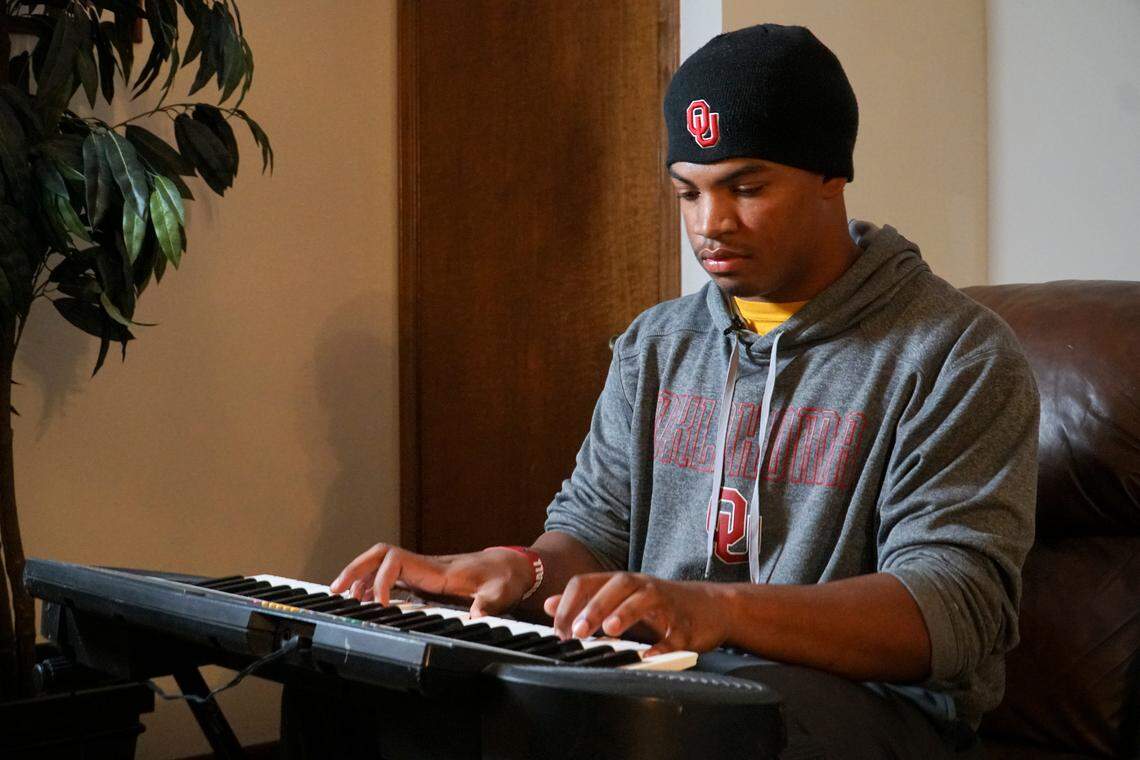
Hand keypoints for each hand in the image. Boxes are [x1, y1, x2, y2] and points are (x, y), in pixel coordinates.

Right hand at [330, 543, 534, 616]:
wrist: (512, 565)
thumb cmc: (504, 576)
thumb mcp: (501, 592)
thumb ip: (488, 604)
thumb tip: (475, 617)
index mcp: (436, 568)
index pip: (396, 561)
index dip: (381, 581)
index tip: (379, 607)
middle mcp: (424, 565)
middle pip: (379, 555)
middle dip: (355, 569)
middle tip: (334, 590)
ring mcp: (422, 569)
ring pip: (380, 563)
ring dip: (359, 577)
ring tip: (342, 599)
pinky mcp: (424, 578)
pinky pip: (390, 575)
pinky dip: (373, 585)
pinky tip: (366, 602)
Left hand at [543, 572, 732, 655]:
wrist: (712, 606)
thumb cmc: (661, 604)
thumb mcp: (620, 598)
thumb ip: (586, 601)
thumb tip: (550, 605)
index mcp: (622, 582)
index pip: (588, 582)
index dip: (569, 602)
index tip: (557, 628)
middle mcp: (642, 586)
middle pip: (616, 586)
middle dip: (594, 607)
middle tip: (576, 630)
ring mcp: (666, 603)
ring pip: (644, 600)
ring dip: (625, 613)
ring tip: (609, 631)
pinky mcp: (686, 624)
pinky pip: (674, 632)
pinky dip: (662, 645)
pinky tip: (649, 656)